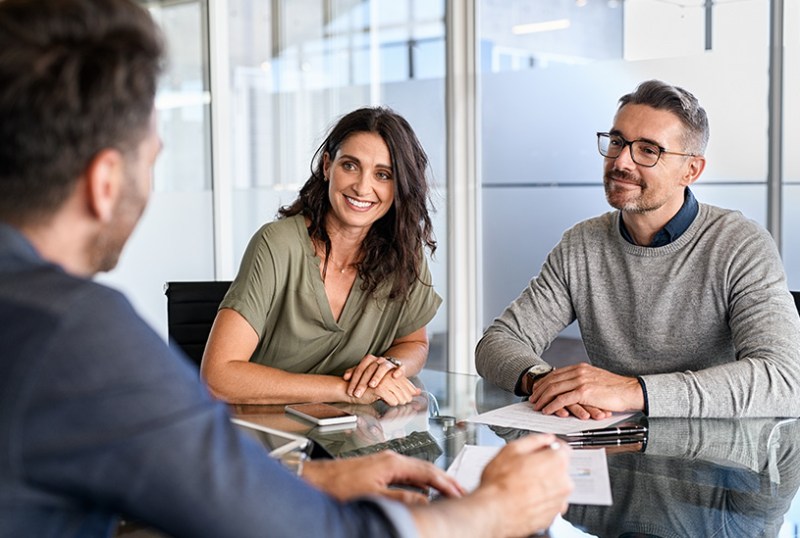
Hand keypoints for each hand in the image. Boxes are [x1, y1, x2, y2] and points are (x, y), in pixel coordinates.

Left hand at [302, 450, 465, 503]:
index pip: (428, 471)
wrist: (315, 479)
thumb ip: (402, 498)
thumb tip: (425, 500)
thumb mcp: (374, 495)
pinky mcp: (378, 469)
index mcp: (392, 462)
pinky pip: (407, 475)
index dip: (446, 483)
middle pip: (425, 469)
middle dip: (444, 480)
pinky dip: (420, 483)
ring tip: (447, 493)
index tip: (459, 492)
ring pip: (417, 471)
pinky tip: (423, 492)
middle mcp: (390, 459)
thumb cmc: (338, 485)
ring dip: (433, 483)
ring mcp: (384, 462)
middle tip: (461, 492)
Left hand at [344, 354, 408, 398]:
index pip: (360, 369)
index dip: (354, 381)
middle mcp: (379, 360)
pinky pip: (400, 368)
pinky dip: (398, 371)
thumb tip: (345, 377)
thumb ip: (353, 373)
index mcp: (369, 360)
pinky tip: (395, 377)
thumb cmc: (375, 371)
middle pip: (369, 369)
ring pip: (383, 368)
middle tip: (357, 393)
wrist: (391, 367)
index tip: (350, 392)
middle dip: (362, 383)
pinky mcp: (400, 367)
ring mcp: (389, 363)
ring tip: (372, 385)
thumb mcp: (363, 371)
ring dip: (377, 376)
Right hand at [475, 435, 572, 535]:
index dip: (549, 446)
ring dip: (543, 484)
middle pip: (559, 468)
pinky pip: (549, 503)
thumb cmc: (500, 484)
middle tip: (525, 468)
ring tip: (522, 485)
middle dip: (545, 466)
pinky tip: (524, 498)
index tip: (541, 449)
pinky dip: (540, 500)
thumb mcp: (511, 449)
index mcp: (556, 462)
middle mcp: (563, 483)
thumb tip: (544, 439)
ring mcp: (559, 502)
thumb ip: (534, 440)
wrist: (494, 512)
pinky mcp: (552, 517)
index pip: (562, 448)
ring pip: (554, 487)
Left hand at [529, 363, 643, 418]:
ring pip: (554, 389)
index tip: (537, 389)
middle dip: (539, 390)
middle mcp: (578, 371)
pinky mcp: (584, 392)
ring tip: (537, 406)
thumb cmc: (616, 388)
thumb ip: (583, 380)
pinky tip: (547, 410)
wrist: (631, 390)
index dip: (544, 382)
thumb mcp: (596, 379)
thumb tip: (572, 387)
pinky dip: (552, 405)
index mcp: (581, 368)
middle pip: (551, 380)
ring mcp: (580, 381)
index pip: (556, 374)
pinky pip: (562, 399)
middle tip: (532, 399)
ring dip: (543, 398)